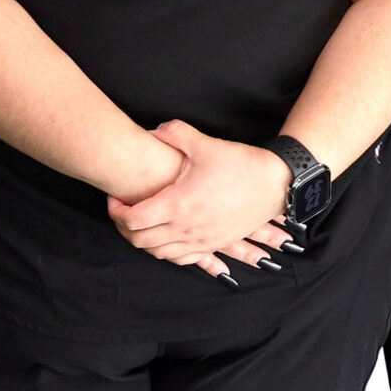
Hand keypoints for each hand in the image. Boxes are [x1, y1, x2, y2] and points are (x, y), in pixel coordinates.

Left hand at [107, 120, 293, 278]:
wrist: (275, 185)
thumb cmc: (241, 165)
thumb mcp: (205, 144)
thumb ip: (174, 134)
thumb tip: (151, 131)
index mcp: (178, 205)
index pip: (131, 219)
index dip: (115, 211)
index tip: (116, 198)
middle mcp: (185, 228)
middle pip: (138, 241)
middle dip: (123, 227)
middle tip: (123, 210)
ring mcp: (199, 240)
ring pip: (157, 253)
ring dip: (143, 241)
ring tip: (142, 223)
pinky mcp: (213, 244)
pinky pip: (180, 260)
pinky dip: (165, 252)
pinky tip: (165, 239)